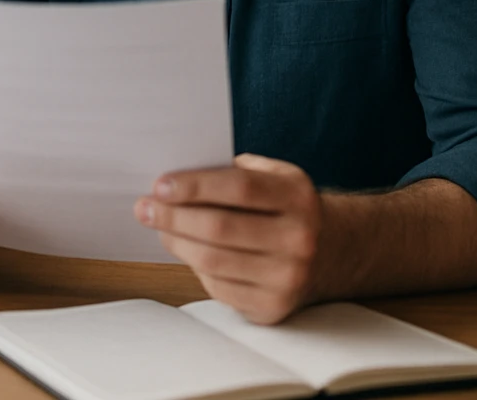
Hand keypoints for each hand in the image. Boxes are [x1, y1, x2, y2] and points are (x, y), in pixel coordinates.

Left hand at [136, 153, 321, 324]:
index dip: (195, 186)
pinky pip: (217, 287)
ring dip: (175, 242)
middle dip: (173, 216)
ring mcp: (288, 277)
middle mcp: (299, 239)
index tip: (160, 185)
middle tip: (144, 207)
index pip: (239, 188)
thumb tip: (175, 178)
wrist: (332, 252)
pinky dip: (195, 268)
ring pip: (212, 261)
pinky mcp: (272, 307)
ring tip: (159, 227)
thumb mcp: (274, 176)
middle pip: (219, 227)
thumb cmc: (285, 207)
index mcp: (298, 197)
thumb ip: (232, 170)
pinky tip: (188, 251)